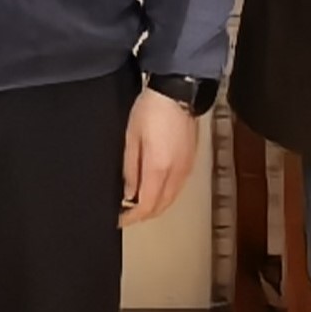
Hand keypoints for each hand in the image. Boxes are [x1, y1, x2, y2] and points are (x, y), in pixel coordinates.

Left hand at [119, 88, 199, 226]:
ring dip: (154, 206)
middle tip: (126, 213)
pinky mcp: (190, 162)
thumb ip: (130, 169)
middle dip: (143, 215)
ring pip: (170, 199)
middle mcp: (176, 173)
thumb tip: (128, 193)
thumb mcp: (131, 138)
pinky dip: (165, 195)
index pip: (146, 206)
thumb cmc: (152, 110)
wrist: (178, 92)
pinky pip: (177, 188)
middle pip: (160, 207)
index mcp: (158, 168)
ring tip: (137, 203)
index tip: (120, 219)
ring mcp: (186, 168)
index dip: (132, 217)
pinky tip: (154, 189)